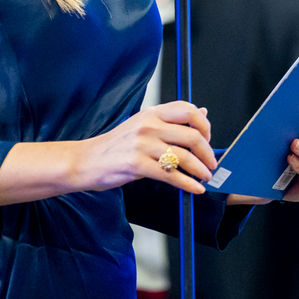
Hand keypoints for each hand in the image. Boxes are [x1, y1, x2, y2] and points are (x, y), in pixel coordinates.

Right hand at [76, 101, 216, 194]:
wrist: (86, 160)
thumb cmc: (116, 145)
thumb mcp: (142, 125)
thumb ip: (171, 120)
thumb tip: (203, 112)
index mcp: (151, 113)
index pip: (187, 109)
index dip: (204, 125)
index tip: (208, 139)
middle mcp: (148, 125)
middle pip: (192, 134)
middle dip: (208, 152)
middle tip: (211, 164)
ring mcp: (142, 144)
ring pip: (184, 157)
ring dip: (201, 170)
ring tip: (205, 177)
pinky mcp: (137, 165)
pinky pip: (171, 175)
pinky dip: (188, 184)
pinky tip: (195, 189)